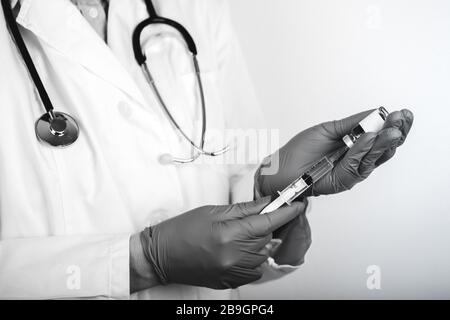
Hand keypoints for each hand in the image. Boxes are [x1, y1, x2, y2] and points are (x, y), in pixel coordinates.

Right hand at [136, 197, 305, 289]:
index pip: (268, 222)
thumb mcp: (212, 211)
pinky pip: (254, 270)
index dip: (286, 212)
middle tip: (263, 214)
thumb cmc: (180, 231)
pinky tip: (240, 249)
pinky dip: (254, 258)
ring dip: (261, 241)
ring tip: (243, 233)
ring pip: (264, 254)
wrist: (160, 256)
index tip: (297, 205)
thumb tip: (266, 203)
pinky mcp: (230, 281)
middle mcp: (234, 257)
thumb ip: (243, 209)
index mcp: (229, 235)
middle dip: (269, 224)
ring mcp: (233, 272)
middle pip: (268, 238)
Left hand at [256, 109, 413, 197]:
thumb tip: (376, 113)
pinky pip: (357, 165)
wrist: (282, 168)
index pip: (381, 136)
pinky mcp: (344, 180)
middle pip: (384, 148)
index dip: (393, 126)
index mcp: (355, 145)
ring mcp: (352, 170)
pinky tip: (369, 138)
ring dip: (383, 141)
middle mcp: (357, 159)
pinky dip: (363, 150)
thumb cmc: (301, 150)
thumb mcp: (330, 129)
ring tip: (391, 129)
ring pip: (374, 157)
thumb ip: (353, 123)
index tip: (403, 113)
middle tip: (401, 119)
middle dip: (395, 132)